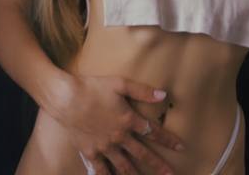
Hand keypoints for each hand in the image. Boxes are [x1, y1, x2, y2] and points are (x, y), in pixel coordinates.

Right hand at [49, 72, 184, 173]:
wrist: (67, 99)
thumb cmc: (93, 88)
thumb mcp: (120, 83)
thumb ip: (142, 91)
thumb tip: (163, 94)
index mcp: (128, 120)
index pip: (153, 132)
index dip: (168, 140)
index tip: (181, 147)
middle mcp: (119, 138)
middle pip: (142, 155)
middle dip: (158, 165)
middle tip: (170, 174)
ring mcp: (105, 148)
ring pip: (124, 167)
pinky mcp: (91, 154)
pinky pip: (102, 171)